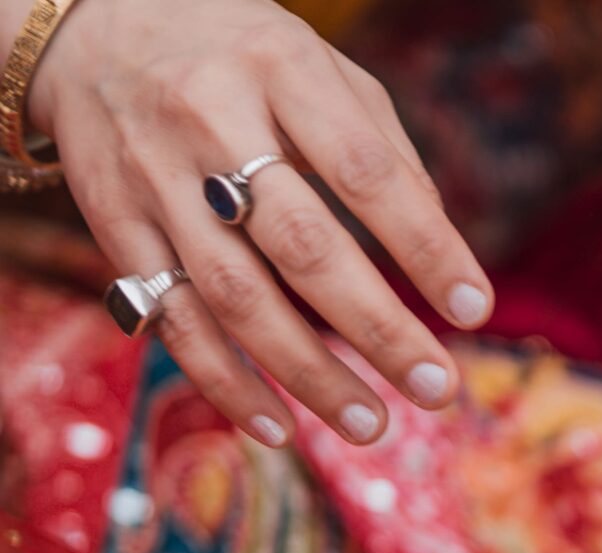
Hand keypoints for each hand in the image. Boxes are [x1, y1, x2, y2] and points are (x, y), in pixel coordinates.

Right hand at [29, 0, 491, 446]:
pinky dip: (225, 382)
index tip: (476, 310)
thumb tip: (444, 255)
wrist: (91, 27)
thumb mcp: (321, 70)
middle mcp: (210, 122)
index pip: (365, 171)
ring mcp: (154, 177)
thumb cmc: (244, 59)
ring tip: (372, 425)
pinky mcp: (114, 224)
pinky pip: (171, 318)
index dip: (424, 246)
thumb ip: (385, 155)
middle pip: (302, 244)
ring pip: (234, 295)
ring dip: (308, 373)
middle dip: (376, 328)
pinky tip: (278, 429)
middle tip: (438, 389)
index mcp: (280, 69)